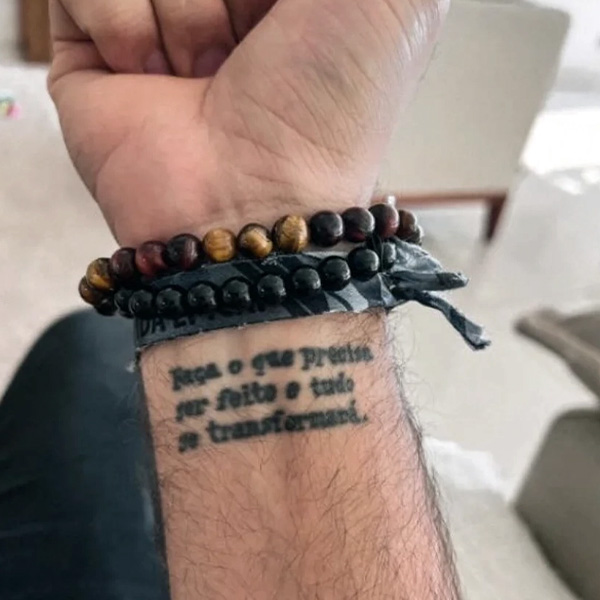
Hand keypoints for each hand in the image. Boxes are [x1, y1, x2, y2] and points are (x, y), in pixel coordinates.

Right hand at [49, 0, 446, 245]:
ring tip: (202, 80)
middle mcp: (223, 8)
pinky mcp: (93, 53)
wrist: (251, 202)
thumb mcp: (397, 5)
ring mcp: (157, 28)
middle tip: (247, 51)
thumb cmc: (329, 111)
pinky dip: (121, 23)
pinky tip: (152, 77)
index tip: (287, 19)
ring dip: (186, 13)